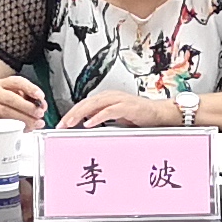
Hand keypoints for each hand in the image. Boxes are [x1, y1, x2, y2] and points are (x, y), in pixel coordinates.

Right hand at [0, 73, 47, 124]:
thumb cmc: (6, 103)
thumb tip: (42, 106)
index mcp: (4, 84)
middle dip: (28, 107)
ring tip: (35, 123)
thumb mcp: (19, 96)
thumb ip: (32, 99)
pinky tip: (24, 129)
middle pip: (11, 98)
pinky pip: (1, 124)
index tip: (40, 96)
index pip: (17, 82)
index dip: (30, 88)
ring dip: (24, 119)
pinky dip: (14, 128)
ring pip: (6, 112)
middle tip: (40, 113)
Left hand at [58, 88, 177, 129]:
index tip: (62, 124)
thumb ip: (102, 119)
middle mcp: (111, 96)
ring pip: (94, 105)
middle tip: (61, 124)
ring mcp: (119, 100)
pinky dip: (98, 117)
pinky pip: (109, 111)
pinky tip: (89, 123)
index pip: (84, 104)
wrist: (160, 114)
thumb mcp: (116, 118)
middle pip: (85, 103)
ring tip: (70, 123)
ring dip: (80, 114)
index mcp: (107, 98)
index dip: (71, 113)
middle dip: (71, 114)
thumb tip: (86, 125)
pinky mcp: (127, 106)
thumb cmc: (140, 116)